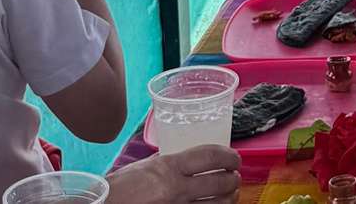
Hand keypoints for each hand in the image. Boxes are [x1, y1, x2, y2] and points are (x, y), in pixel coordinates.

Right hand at [106, 145, 241, 202]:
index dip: (229, 156)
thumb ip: (169, 164)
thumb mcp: (146, 167)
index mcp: (168, 168)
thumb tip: (191, 161)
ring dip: (230, 198)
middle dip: (233, 179)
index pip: (210, 156)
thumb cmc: (120, 187)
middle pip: (221, 182)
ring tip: (230, 193)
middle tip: (234, 177)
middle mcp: (176, 189)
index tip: (235, 158)